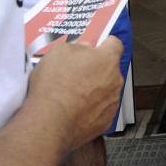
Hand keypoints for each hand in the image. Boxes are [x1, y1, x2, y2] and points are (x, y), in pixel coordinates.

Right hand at [27, 36, 123, 151]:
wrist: (50, 122)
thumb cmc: (54, 87)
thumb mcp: (59, 52)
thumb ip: (77, 47)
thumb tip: (82, 48)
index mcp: (107, 59)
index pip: (115, 44)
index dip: (104, 44)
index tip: (98, 46)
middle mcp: (115, 80)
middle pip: (109, 69)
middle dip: (95, 69)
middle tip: (76, 73)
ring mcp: (112, 101)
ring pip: (106, 90)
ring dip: (93, 90)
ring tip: (71, 94)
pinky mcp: (106, 121)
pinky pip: (101, 110)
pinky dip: (90, 109)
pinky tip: (73, 109)